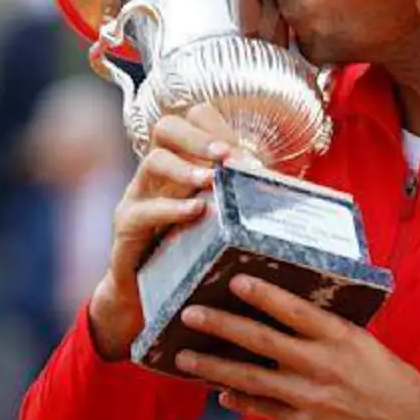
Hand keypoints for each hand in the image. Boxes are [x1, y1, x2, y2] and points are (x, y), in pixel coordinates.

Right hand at [88, 104, 245, 360]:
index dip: (217, 129)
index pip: (193, 120)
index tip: (242, 154)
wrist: (152, 299)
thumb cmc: (195, 253)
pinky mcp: (127, 227)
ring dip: (186, 168)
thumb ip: (248, 200)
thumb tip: (293, 190)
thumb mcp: (222, 220)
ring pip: (153, 161)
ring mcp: (137, 196)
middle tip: (225, 156)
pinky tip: (196, 212)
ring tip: (212, 180)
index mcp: (182, 162)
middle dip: (198, 137)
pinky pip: (144, 209)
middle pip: (167, 127)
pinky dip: (171, 209)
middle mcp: (157, 173)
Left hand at [174, 275, 419, 419]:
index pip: (295, 310)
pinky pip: (264, 409)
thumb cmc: (396, 385)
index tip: (236, 281)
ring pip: (252, 378)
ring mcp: (311, 397)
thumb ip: (332, 333)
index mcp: (342, 338)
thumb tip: (297, 317)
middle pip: (262, 342)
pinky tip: (220, 393)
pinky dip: (240, 400)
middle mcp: (322, 365)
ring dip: (215, 366)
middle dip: (222, 326)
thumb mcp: (368, 346)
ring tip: (185, 357)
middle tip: (192, 313)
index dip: (263, 295)